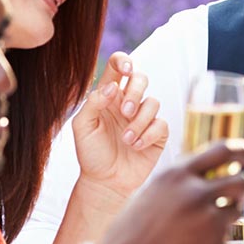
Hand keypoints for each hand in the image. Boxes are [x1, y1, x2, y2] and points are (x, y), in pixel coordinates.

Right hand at [69, 140, 243, 243]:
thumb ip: (177, 182)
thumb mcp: (149, 194)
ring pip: (237, 207)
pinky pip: (226, 232)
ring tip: (203, 223)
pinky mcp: (214, 243)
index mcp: (175, 174)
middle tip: (236, 193)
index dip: (243, 150)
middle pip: (240, 180)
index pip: (222, 150)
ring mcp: (208, 218)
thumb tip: (205, 174)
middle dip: (241, 185)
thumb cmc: (130, 233)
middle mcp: (195, 191)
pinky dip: (216, 236)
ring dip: (229, 212)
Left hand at [72, 53, 167, 197]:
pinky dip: (148, 134)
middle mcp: (128, 103)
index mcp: (109, 96)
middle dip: (135, 92)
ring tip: (125, 139)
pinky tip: (136, 146)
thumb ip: (93, 103)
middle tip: (124, 113)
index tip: (125, 70)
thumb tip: (111, 88)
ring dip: (139, 121)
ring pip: (152, 102)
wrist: (105, 182)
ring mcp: (143, 118)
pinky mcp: (157, 134)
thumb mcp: (82, 127)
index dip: (123, 61)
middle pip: (141, 78)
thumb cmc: (91, 154)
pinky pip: (161, 124)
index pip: (118, 67)